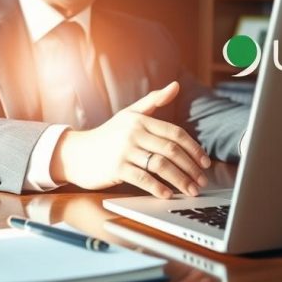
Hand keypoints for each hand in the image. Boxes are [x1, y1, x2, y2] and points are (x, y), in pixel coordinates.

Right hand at [50, 81, 210, 197]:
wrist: (77, 153)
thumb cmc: (107, 135)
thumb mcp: (129, 114)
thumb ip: (154, 100)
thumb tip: (176, 86)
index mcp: (140, 120)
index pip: (175, 133)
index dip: (193, 149)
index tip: (205, 162)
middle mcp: (134, 133)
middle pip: (171, 150)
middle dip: (190, 167)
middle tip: (202, 181)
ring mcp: (124, 151)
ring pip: (160, 165)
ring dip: (180, 180)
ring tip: (191, 190)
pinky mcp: (116, 168)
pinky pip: (142, 179)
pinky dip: (157, 188)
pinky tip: (167, 195)